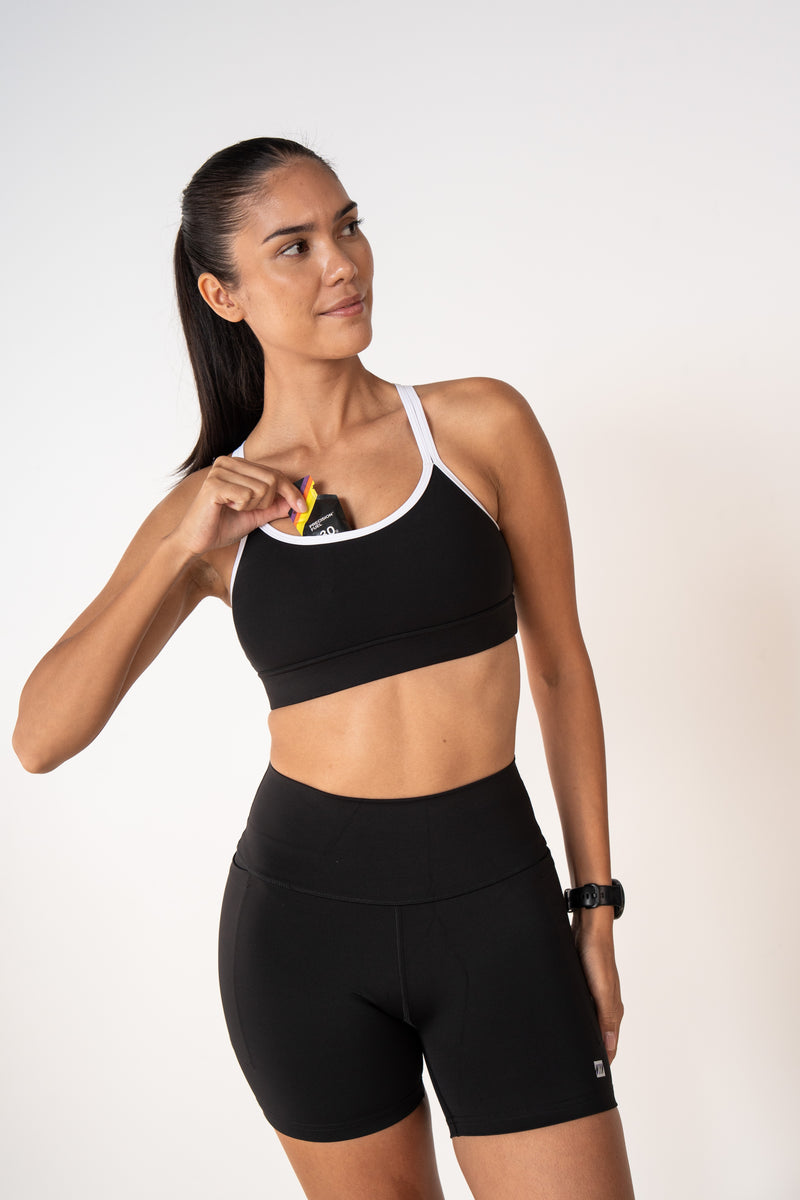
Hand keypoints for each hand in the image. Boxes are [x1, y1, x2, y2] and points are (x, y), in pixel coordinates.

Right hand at [170, 456, 306, 557]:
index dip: (291, 491)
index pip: (274, 473)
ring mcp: (219, 471)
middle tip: (249, 510)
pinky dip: (241, 507)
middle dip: (268, 502)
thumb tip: (296, 502)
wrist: (196, 540)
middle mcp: (227, 462)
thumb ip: (274, 506)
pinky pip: (247, 495)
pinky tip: (226, 508)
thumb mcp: (254, 515)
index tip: (303, 506)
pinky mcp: (214, 484)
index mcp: (237, 465)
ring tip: (234, 509)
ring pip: (261, 488)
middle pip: (272, 479)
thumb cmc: (221, 526)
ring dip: (252, 506)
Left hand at [572, 920, 624, 1062]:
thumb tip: (609, 1047)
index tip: (592, 1080)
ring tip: (568, 1054)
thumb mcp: (602, 990)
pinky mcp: (582, 986)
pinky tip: (564, 1026)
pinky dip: (575, 1021)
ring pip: (589, 1024)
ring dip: (582, 1037)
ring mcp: (594, 996)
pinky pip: (580, 1010)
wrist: (588, 928)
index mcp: (613, 1010)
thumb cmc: (596, 957)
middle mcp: (605, 1006)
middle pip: (600, 1037)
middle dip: (590, 1053)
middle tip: (575, 1071)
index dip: (602, 1062)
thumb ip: (606, 1018)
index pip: (610, 1045)